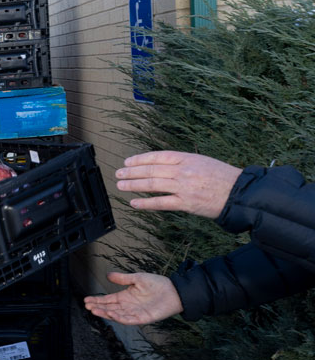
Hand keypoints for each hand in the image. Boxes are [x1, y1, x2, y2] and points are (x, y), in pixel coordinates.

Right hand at [83, 272, 183, 324]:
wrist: (174, 291)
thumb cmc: (158, 284)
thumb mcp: (137, 278)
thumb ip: (123, 278)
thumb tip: (108, 275)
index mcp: (125, 296)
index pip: (108, 299)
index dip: (97, 300)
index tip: (86, 300)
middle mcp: (128, 306)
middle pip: (109, 308)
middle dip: (98, 307)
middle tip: (87, 306)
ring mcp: (135, 313)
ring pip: (116, 315)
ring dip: (105, 313)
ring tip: (94, 310)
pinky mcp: (143, 318)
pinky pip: (128, 320)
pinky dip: (119, 318)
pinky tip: (111, 314)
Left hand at [115, 150, 241, 218]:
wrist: (241, 193)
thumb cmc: (223, 177)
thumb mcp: (203, 162)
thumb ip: (183, 163)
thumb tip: (162, 167)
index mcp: (187, 158)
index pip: (157, 156)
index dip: (140, 159)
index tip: (127, 162)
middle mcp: (183, 170)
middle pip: (151, 170)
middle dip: (132, 172)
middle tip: (118, 173)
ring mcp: (183, 187)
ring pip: (152, 185)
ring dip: (133, 185)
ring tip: (121, 185)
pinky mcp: (186, 203)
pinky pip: (161, 203)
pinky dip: (145, 203)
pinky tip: (134, 203)